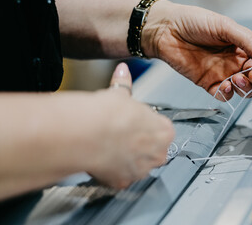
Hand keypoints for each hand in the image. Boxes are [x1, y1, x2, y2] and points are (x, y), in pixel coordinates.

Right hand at [83, 63, 173, 187]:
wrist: (88, 133)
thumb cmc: (108, 115)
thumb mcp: (120, 94)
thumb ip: (124, 84)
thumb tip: (123, 71)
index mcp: (163, 131)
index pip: (160, 129)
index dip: (144, 125)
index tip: (133, 122)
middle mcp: (157, 154)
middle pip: (151, 149)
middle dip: (138, 143)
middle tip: (120, 134)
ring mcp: (141, 170)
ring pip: (136, 164)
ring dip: (126, 157)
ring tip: (109, 145)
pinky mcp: (123, 181)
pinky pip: (120, 176)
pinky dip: (112, 170)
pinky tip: (102, 158)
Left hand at [142, 0, 251, 100]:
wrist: (166, 30)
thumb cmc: (194, 22)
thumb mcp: (224, 26)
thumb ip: (247, 41)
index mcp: (242, 45)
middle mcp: (235, 61)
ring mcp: (222, 73)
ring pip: (243, 89)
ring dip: (246, 88)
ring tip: (237, 79)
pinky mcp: (208, 83)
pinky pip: (223, 95)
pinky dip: (227, 94)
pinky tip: (224, 86)